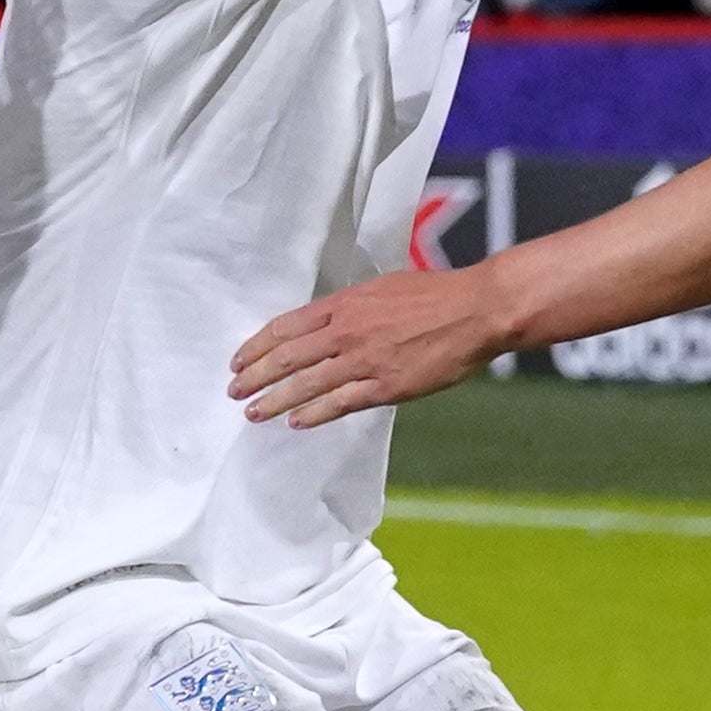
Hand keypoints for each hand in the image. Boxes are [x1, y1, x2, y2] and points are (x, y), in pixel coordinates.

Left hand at [230, 263, 508, 427]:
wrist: (476, 310)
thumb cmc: (436, 294)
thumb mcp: (383, 288)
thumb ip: (352, 306)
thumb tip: (330, 320)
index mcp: (344, 304)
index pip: (285, 327)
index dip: (257, 346)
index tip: (239, 361)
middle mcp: (346, 332)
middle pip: (286, 357)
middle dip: (254, 377)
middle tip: (234, 391)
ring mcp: (364, 360)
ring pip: (306, 384)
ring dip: (274, 401)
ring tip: (252, 413)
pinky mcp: (385, 386)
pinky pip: (340, 403)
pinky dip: (315, 414)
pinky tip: (296, 422)